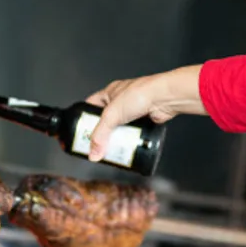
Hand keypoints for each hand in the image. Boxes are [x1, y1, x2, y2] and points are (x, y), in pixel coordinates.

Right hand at [85, 65, 205, 161]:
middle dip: (102, 133)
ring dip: (116, 138)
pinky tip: (127, 147)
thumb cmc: (140, 94)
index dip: (85, 118)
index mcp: (110, 93)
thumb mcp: (112, 115)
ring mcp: (134, 110)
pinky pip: (133, 132)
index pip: (91, 105)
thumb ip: (100, 135)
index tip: (81, 131)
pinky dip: (130, 139)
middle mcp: (121, 100)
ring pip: (120, 127)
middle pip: (106, 120)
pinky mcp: (145, 119)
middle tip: (96, 145)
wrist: (164, 98)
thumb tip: (93, 153)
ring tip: (110, 149)